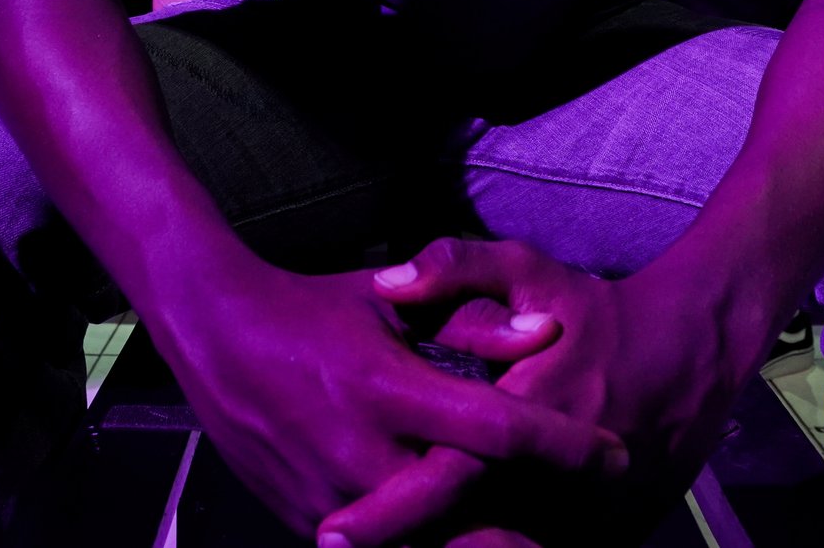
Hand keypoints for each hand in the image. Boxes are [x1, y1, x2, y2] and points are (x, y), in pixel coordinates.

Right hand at [143, 261, 626, 538]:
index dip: (562, 447)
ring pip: (425, 546)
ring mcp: (330, 495)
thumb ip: (469, 318)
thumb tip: (546, 331)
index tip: (611, 456)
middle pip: (469, 518)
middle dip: (529, 534)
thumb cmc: (308, 308)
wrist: (212, 331)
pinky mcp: (306, 519)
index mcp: (388, 387)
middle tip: (579, 530)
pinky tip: (460, 534)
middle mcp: (361, 450)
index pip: (496, 429)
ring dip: (479, 543)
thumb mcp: (386, 300)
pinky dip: (423, 544)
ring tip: (531, 537)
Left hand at [323, 239, 769, 547]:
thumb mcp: (528, 271)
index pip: (443, 480)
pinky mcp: (605, 538)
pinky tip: (458, 541)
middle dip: (401, 546)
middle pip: (461, 536)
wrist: (688, 354)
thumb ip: (455, 268)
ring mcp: (581, 517)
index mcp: (520, 414)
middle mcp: (548, 478)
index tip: (332, 532)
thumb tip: (387, 281)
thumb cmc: (594, 310)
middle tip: (338, 540)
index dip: (387, 515)